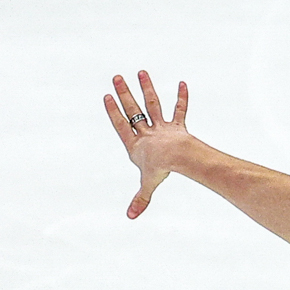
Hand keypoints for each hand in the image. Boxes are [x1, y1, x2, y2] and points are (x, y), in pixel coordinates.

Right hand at [103, 71, 190, 218]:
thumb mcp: (147, 185)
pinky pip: (180, 110)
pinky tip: (183, 83)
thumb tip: (131, 217)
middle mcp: (147, 133)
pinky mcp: (178, 127)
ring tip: (142, 72)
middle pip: (133, 110)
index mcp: (135, 144)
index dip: (113, 111)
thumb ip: (140, 199)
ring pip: (153, 104)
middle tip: (117, 76)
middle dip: (125, 93)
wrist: (177, 157)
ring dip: (148, 88)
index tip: (107, 96)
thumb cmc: (160, 170)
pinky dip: (182, 98)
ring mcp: (162, 128)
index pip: (120, 125)